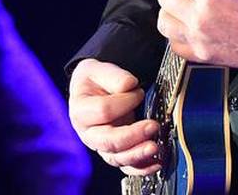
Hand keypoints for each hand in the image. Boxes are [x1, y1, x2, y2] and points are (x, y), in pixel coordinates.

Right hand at [68, 58, 161, 175]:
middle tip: (153, 126)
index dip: (124, 102)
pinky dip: (142, 168)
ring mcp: (101, 146)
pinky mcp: (115, 153)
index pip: (103, 111)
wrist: (96, 91)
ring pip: (117, 158)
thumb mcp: (98, 69)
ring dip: (138, 154)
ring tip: (155, 147)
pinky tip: (156, 163)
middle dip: (132, 136)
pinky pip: (126, 167)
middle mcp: (89, 133)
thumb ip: (113, 75)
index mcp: (81, 111)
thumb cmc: (96, 81)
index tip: (138, 91)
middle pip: (108, 141)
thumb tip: (129, 84)